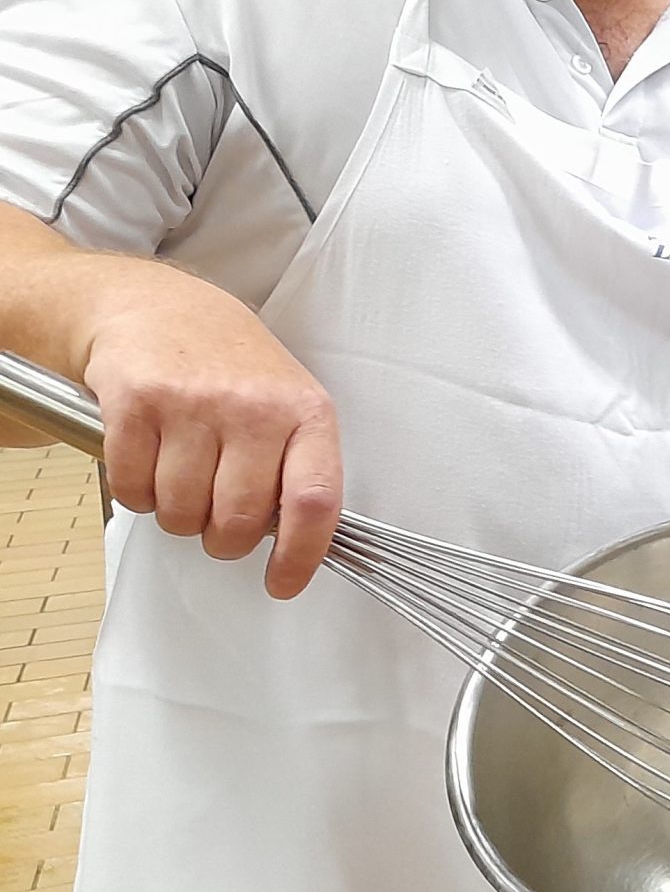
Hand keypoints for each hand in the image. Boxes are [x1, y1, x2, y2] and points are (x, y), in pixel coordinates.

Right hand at [80, 277, 342, 597]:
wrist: (158, 309)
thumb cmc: (232, 365)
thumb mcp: (288, 402)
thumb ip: (297, 465)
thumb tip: (301, 541)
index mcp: (305, 412)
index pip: (315, 500)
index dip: (301, 555)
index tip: (283, 583)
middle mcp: (254, 408)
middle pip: (237, 521)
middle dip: (223, 539)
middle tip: (218, 518)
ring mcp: (194, 405)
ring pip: (182, 514)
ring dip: (177, 514)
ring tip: (183, 475)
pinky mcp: (136, 405)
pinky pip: (133, 491)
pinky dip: (136, 494)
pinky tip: (150, 460)